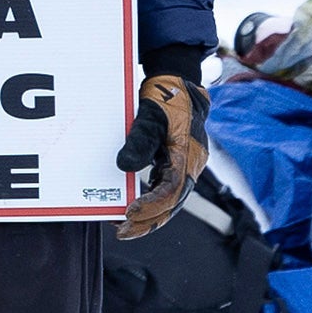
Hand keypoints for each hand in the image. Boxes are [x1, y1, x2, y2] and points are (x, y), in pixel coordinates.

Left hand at [114, 68, 204, 238]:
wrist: (178, 81)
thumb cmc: (166, 96)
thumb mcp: (151, 115)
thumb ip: (140, 141)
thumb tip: (125, 167)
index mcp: (188, 155)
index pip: (171, 190)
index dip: (151, 205)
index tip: (129, 214)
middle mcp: (189, 165)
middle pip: (172, 202)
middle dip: (148, 220)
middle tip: (123, 232)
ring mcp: (183, 165)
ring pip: (169, 198)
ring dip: (149, 214)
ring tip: (125, 226)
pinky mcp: (175, 162)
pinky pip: (164, 187)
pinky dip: (150, 199)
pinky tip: (133, 206)